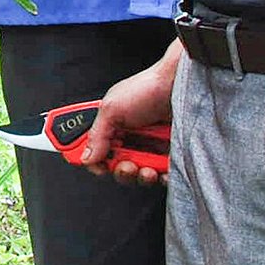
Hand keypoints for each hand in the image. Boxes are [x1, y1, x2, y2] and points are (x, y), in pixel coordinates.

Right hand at [81, 53, 177, 185]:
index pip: (96, 150)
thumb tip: (85, 157)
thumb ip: (96, 135)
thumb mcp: (112, 108)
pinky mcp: (167, 154)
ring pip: (139, 175)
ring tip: (147, 167)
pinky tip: (162, 171)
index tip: (100, 167)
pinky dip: (161, 178)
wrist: (179, 86)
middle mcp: (129, 137)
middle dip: (121, 171)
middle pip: (117, 167)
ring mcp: (149, 147)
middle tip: (127, 164)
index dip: (96, 161)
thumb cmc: (147, 88)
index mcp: (111, 125)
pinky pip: (161, 175)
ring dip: (141, 176)